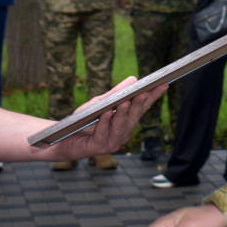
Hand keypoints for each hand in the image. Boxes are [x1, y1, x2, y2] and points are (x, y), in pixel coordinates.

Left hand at [45, 76, 167, 162]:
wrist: (62, 140)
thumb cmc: (83, 121)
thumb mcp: (100, 103)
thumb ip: (116, 93)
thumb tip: (134, 79)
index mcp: (126, 122)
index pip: (143, 108)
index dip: (153, 97)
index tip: (163, 84)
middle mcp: (123, 133)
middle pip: (134, 118)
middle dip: (139, 105)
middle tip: (144, 92)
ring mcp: (112, 142)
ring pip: (121, 127)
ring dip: (123, 114)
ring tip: (125, 101)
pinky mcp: (98, 147)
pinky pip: (103, 133)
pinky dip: (105, 123)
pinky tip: (106, 113)